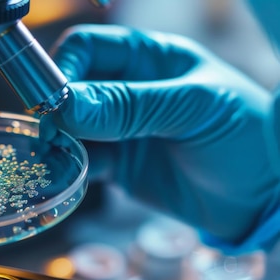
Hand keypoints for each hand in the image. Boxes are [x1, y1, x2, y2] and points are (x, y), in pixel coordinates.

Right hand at [41, 24, 279, 249]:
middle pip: (70, 87)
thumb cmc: (244, 138)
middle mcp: (128, 90)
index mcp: (149, 59)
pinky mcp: (117, 164)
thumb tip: (68, 106)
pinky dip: (69, 167)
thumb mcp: (193, 110)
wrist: (262, 199)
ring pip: (70, 127)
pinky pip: (81, 160)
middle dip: (57, 109)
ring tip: (59, 157)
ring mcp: (120, 128)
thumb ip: (130, 105)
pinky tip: (69, 175)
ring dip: (59, 141)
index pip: (87, 48)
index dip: (64, 68)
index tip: (55, 101)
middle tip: (54, 133)